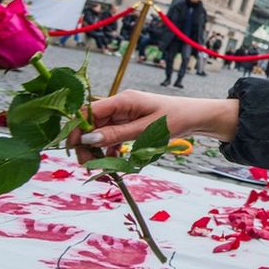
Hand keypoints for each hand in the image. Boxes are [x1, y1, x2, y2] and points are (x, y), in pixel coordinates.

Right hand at [69, 90, 238, 163]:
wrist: (197, 118)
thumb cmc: (176, 119)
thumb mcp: (146, 130)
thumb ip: (117, 135)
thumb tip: (87, 140)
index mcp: (123, 100)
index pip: (88, 111)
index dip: (76, 129)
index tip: (72, 149)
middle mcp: (120, 105)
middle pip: (92, 124)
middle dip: (86, 144)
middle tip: (87, 165)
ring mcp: (125, 115)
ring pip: (100, 133)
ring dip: (97, 150)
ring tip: (100, 168)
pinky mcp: (130, 124)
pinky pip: (112, 137)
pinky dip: (110, 150)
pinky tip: (113, 162)